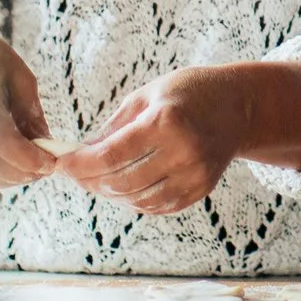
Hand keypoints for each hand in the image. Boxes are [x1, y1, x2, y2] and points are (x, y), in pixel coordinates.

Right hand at [0, 7, 55, 188]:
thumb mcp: (16, 71)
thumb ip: (31, 111)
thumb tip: (46, 147)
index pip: (1, 138)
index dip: (27, 158)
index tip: (49, 163)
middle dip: (21, 173)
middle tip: (44, 170)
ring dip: (7, 179)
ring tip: (29, 170)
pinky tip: (6, 167)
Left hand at [56, 66, 252, 215]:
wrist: (239, 106)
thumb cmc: (188, 93)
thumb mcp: (147, 96)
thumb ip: (113, 127)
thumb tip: (80, 154)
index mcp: (165, 122)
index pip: (110, 156)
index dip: (79, 164)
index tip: (61, 163)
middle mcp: (183, 152)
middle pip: (120, 183)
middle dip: (89, 181)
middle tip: (74, 173)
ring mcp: (194, 175)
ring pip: (137, 200)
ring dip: (110, 194)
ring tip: (97, 180)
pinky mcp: (200, 190)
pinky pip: (157, 206)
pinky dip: (134, 200)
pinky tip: (124, 187)